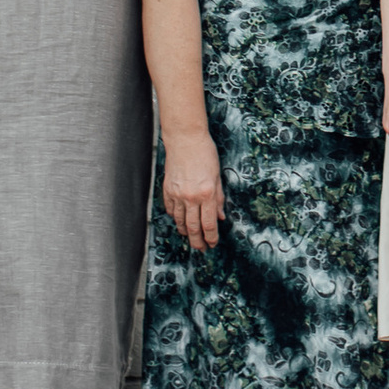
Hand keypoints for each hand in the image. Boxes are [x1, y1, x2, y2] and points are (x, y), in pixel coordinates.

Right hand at [161, 130, 224, 249]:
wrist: (185, 139)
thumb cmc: (205, 153)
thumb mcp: (217, 176)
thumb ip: (219, 198)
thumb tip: (220, 217)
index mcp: (207, 193)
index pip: (209, 223)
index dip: (211, 237)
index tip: (212, 244)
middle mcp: (191, 197)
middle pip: (193, 227)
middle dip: (197, 241)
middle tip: (201, 249)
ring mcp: (177, 194)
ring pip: (180, 221)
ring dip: (185, 232)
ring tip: (190, 237)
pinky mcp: (168, 190)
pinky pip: (171, 210)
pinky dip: (175, 217)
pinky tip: (179, 220)